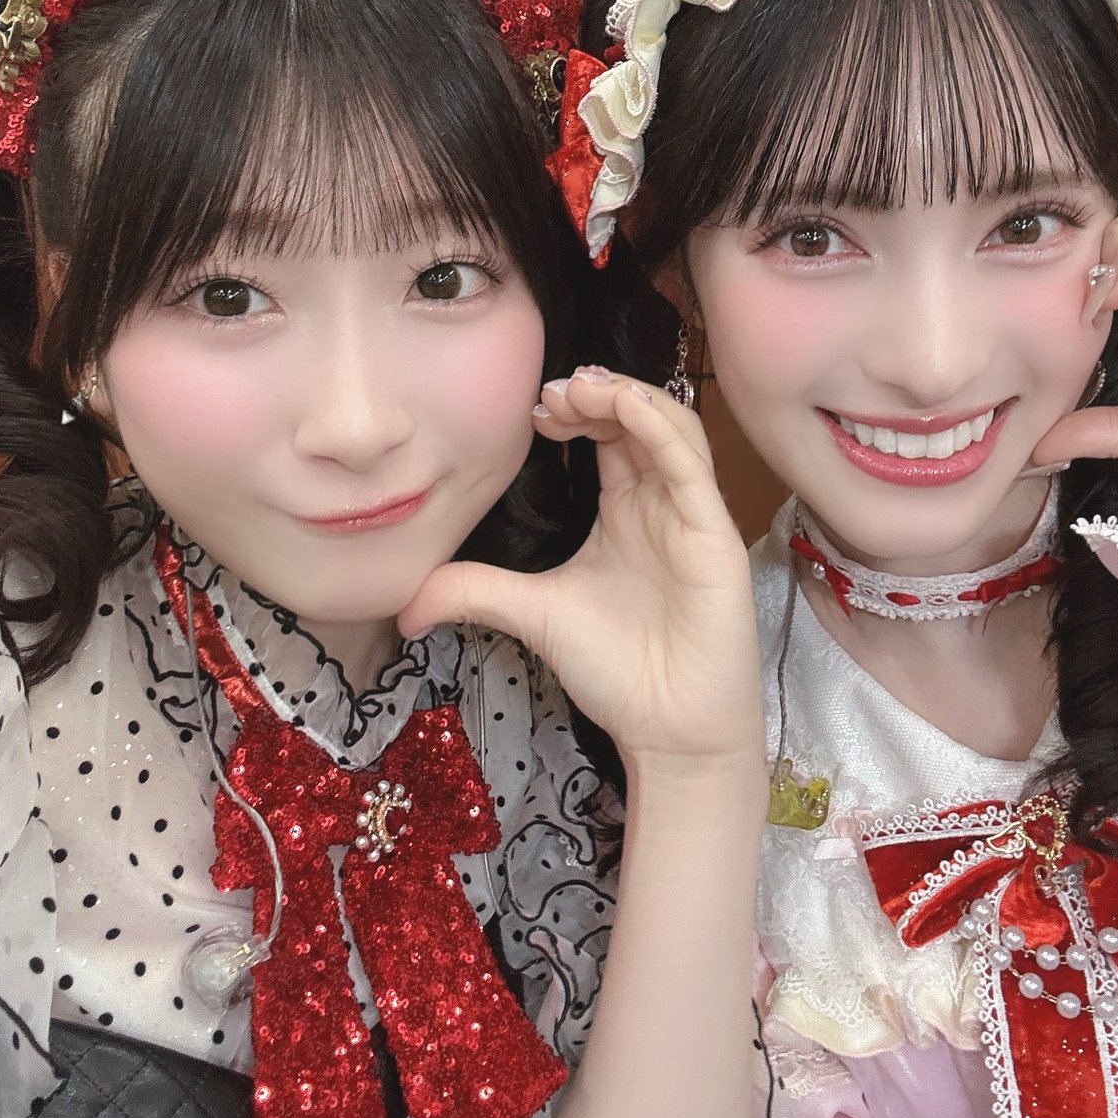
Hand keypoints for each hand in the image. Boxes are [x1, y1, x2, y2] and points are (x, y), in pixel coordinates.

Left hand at [398, 368, 762, 776]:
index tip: (532, 410)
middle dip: (596, 393)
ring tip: (581, 387)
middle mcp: (661, 503)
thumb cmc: (616, 670)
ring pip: (672, 427)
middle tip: (550, 393)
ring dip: (628, 397)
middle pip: (639, 418)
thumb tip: (403, 604)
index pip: (609, 435)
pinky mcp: (713, 535)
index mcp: (625, 510)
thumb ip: (474, 592)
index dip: (576, 409)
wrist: (667, 730)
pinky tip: (623, 408)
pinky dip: (660, 427)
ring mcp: (691, 515)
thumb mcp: (531, 613)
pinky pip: (691, 466)